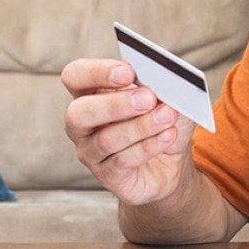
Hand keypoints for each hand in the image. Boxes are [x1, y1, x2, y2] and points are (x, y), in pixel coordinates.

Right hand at [62, 58, 196, 205]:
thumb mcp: (166, 95)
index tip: (128, 73)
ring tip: (168, 116)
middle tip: (148, 98)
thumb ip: (159, 83)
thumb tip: (162, 78)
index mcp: (90, 92)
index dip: (96, 72)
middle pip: (79, 113)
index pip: (75, 76)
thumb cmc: (162, 118)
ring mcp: (91, 152)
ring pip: (106, 139)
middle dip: (115, 104)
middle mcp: (82, 124)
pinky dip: (148, 146)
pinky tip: (167, 136)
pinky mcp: (108, 176)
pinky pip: (122, 161)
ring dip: (141, 126)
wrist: (173, 159)